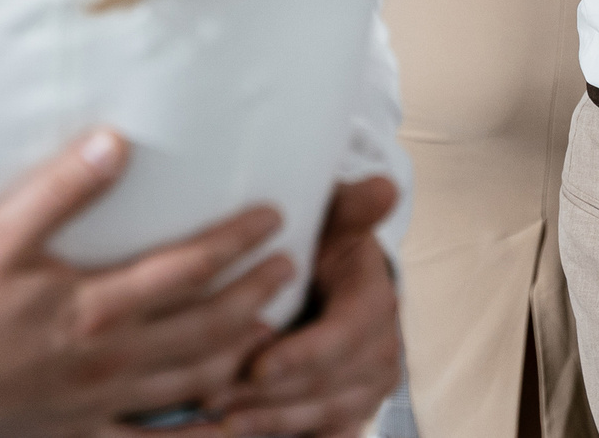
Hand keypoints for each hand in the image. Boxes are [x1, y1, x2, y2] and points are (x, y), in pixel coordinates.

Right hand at [0, 129, 294, 437]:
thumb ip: (59, 189)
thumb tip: (115, 142)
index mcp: (92, 307)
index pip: (188, 268)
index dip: (237, 241)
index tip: (273, 217)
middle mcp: (107, 361)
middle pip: (207, 327)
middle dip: (256, 295)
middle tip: (289, 266)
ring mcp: (99, 405)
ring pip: (193, 385)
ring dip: (242, 356)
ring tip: (273, 330)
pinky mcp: (84, 437)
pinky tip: (235, 429)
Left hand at [208, 178, 402, 436]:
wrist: (333, 279)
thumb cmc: (323, 244)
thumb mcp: (335, 219)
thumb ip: (352, 206)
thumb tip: (385, 186)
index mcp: (377, 301)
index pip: (344, 336)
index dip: (303, 355)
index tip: (256, 364)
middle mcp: (382, 350)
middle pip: (328, 385)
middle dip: (271, 396)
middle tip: (213, 398)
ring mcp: (369, 388)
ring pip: (324, 416)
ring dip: (273, 422)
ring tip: (221, 421)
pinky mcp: (352, 413)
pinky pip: (328, 435)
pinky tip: (249, 437)